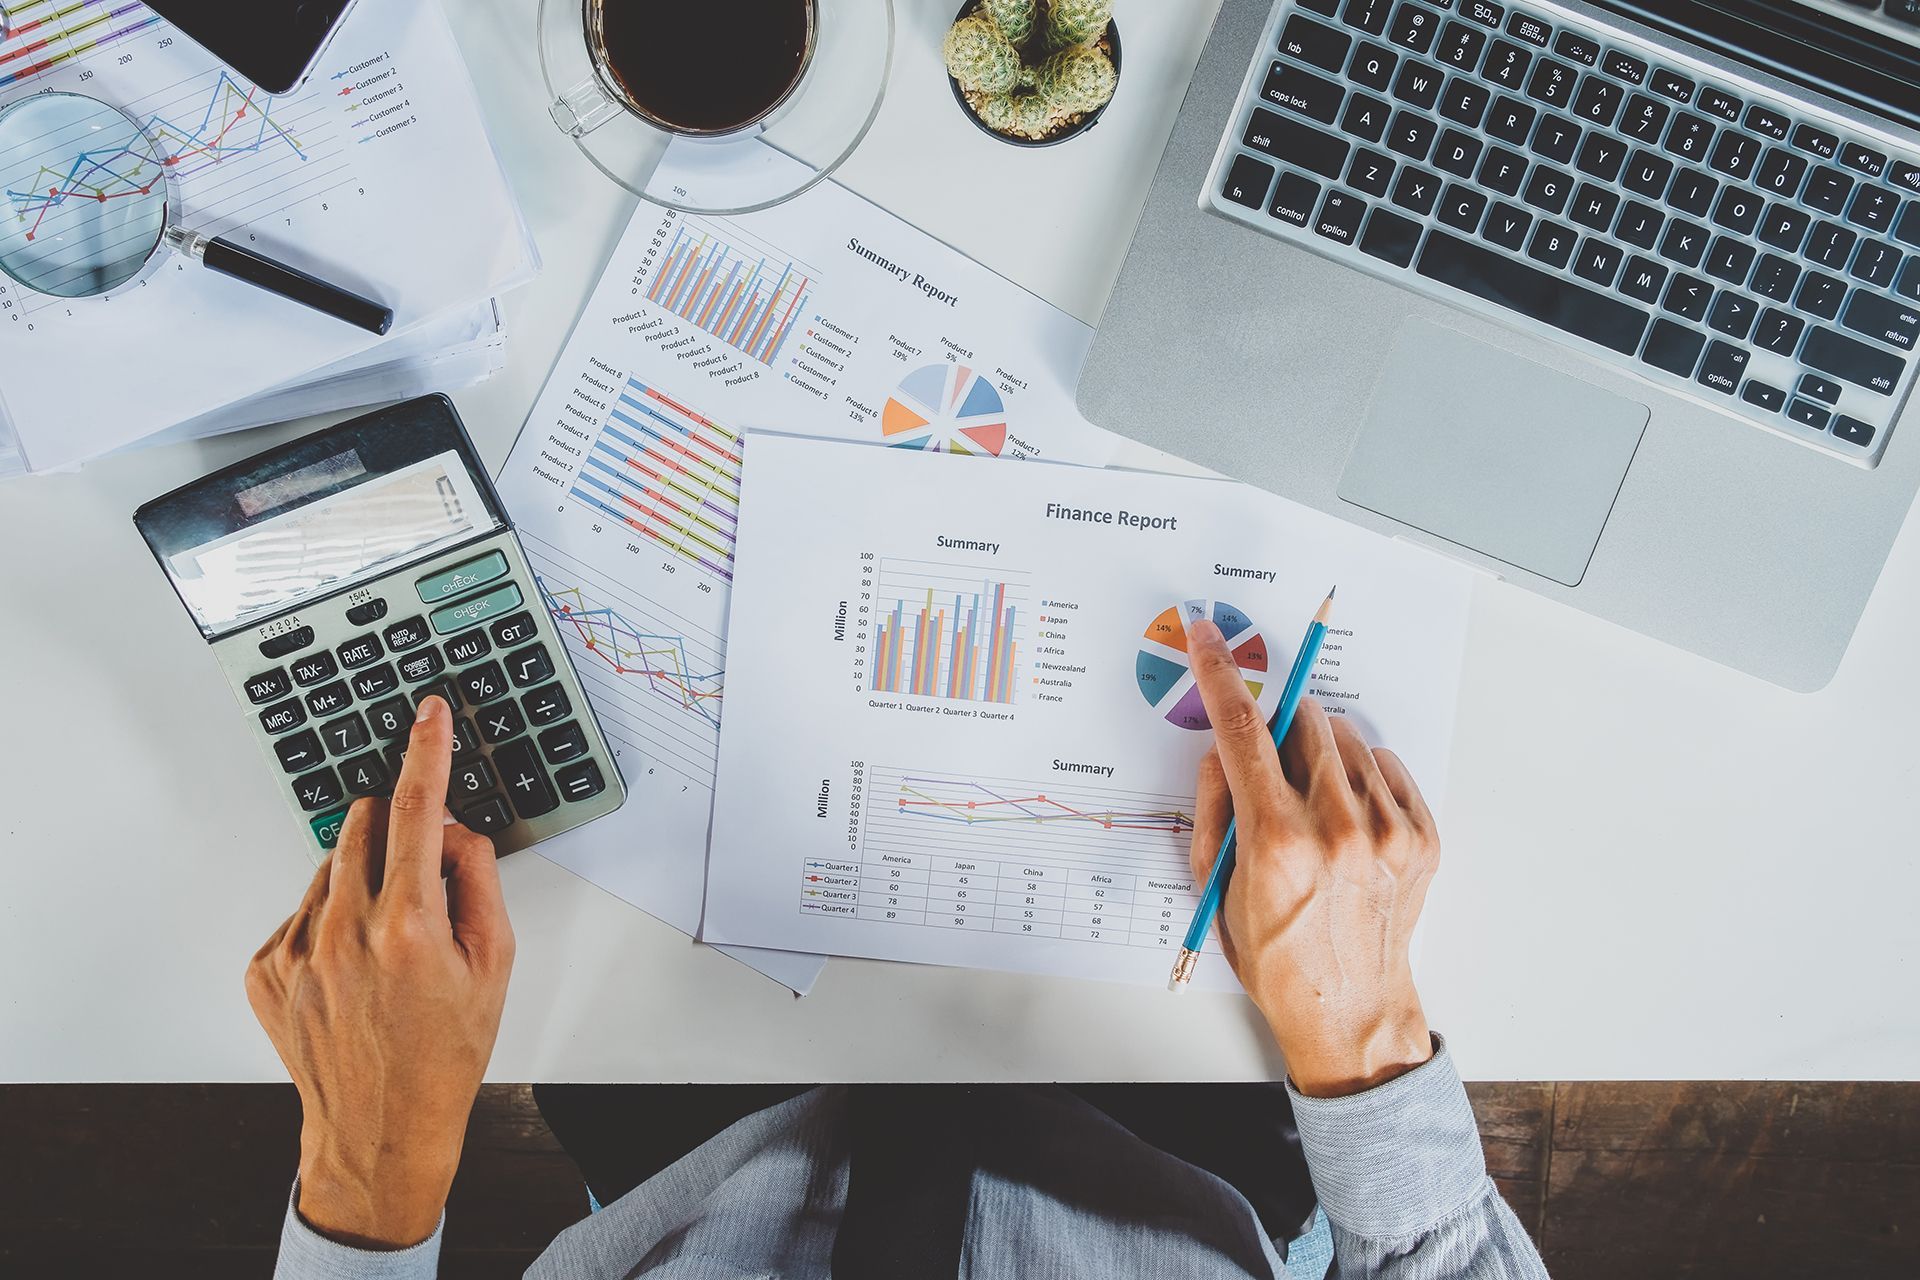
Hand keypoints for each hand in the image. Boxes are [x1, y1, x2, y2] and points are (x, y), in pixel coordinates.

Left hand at [245, 695, 515, 1247]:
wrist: (380, 1128)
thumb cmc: (444, 1053)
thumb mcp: (495, 964)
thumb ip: (477, 880)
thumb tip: (453, 831)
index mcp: (408, 928)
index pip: (416, 812)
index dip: (427, 753)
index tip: (428, 714)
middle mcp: (343, 932)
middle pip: (362, 825)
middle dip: (395, 831)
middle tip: (422, 886)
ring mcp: (295, 951)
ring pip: (331, 865)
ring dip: (362, 880)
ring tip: (386, 945)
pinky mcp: (265, 968)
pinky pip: (301, 909)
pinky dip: (330, 919)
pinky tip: (352, 968)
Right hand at [1186, 618, 1436, 1097]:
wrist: (1347, 1009)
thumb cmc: (1277, 957)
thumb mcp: (1216, 886)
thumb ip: (1213, 807)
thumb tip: (1223, 751)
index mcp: (1276, 839)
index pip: (1240, 731)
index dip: (1219, 675)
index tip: (1207, 638)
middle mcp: (1336, 828)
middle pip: (1302, 721)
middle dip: (1278, 730)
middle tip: (1271, 769)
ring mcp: (1386, 831)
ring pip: (1347, 738)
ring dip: (1320, 754)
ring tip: (1312, 807)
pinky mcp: (1421, 839)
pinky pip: (1388, 767)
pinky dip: (1363, 777)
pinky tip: (1347, 818)